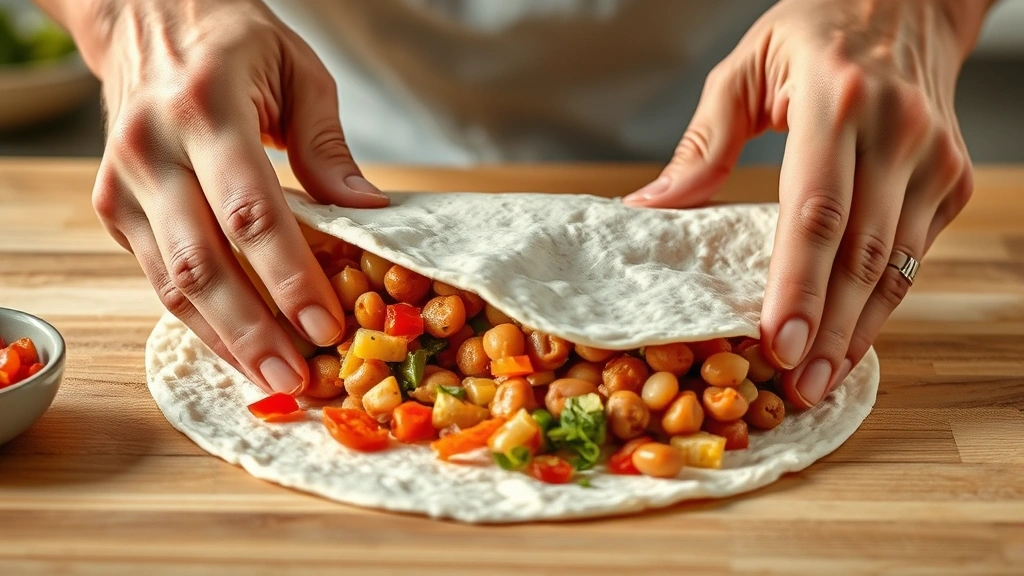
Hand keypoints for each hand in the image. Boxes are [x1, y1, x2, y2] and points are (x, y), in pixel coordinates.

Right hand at [55, 0, 388, 394]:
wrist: (146, 16)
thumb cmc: (234, 44)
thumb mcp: (297, 72)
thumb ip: (327, 147)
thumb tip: (369, 215)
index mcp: (206, 109)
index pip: (251, 211)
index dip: (290, 276)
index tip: (327, 325)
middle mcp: (153, 149)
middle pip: (204, 261)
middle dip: (254, 330)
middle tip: (297, 378)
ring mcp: (122, 183)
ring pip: (173, 281)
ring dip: (224, 339)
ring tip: (271, 380)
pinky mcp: (111, 207)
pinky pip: (157, 277)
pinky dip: (198, 320)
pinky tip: (236, 349)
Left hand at [625, 0, 992, 406]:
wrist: (909, 0)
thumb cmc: (814, 33)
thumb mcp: (743, 70)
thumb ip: (701, 146)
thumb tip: (649, 208)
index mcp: (834, 101)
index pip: (815, 212)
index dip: (798, 286)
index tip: (778, 343)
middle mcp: (895, 132)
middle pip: (860, 252)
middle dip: (829, 328)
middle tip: (797, 386)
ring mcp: (932, 158)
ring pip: (896, 264)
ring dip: (859, 330)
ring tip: (821, 380)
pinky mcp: (950, 178)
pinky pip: (914, 254)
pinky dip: (883, 303)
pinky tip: (853, 337)